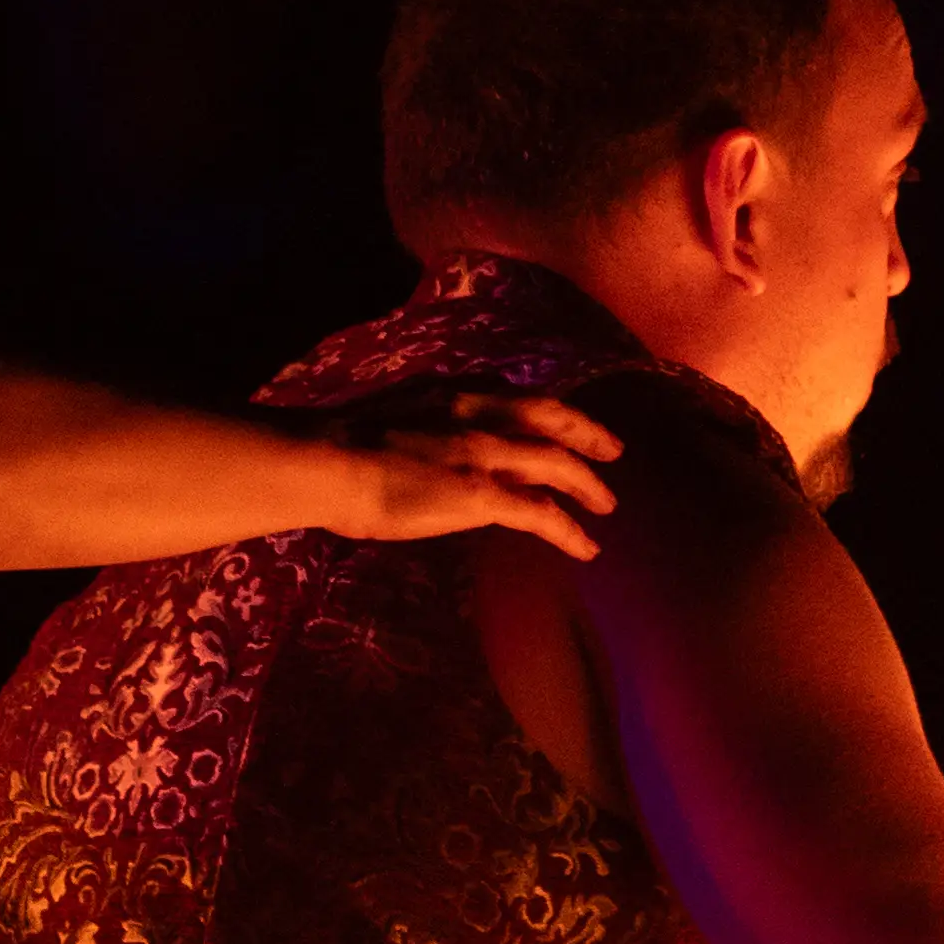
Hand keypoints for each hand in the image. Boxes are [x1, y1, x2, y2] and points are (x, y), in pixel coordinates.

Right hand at [283, 392, 614, 563]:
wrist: (329, 460)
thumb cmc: (339, 446)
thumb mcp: (394, 418)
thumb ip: (424, 428)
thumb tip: (428, 450)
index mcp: (456, 395)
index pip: (520, 399)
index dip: (552, 410)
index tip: (568, 420)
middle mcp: (480, 415)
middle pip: (553, 420)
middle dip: (588, 436)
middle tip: (613, 451)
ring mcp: (485, 454)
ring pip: (557, 466)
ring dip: (588, 486)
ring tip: (606, 506)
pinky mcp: (483, 494)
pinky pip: (542, 514)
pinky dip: (570, 531)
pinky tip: (586, 548)